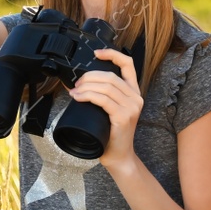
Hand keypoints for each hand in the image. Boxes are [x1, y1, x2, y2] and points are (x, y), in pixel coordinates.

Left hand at [67, 48, 142, 173]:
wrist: (118, 156)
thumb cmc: (110, 133)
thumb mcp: (109, 110)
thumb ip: (103, 96)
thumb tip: (78, 83)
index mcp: (134, 93)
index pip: (128, 65)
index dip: (112, 54)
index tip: (96, 53)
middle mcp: (136, 98)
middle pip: (110, 76)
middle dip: (89, 76)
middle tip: (76, 84)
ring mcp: (131, 108)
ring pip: (106, 87)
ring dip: (86, 87)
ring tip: (74, 92)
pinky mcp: (123, 117)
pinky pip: (103, 100)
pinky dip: (88, 95)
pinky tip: (78, 97)